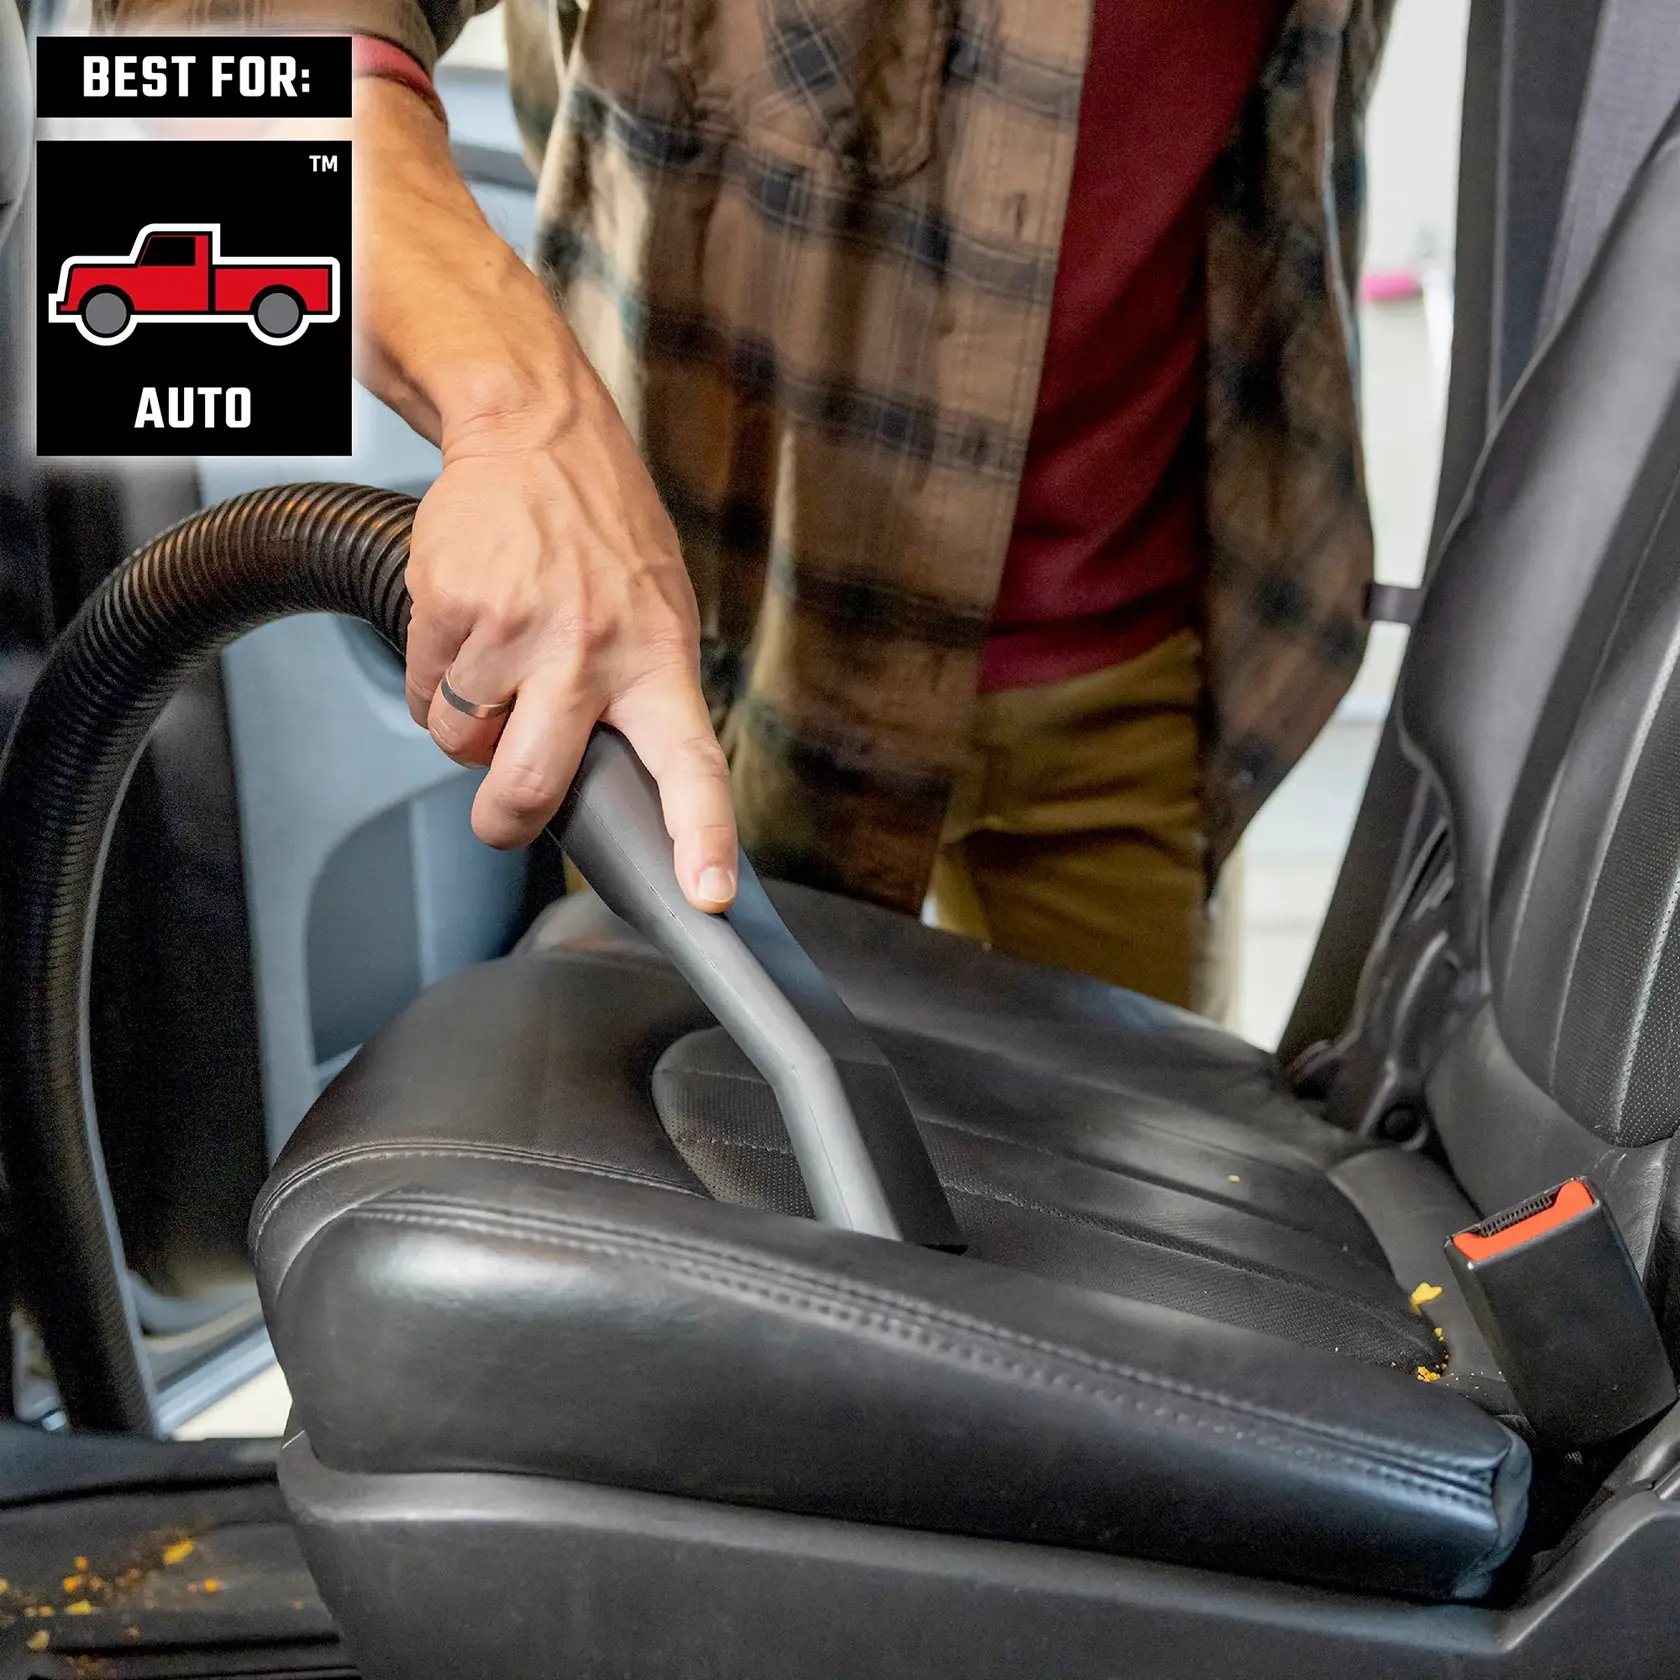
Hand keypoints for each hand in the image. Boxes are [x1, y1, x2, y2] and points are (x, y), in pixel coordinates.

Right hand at [353, 77, 736, 911]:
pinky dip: (435, 682)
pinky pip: (426, 695)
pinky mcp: (451, 607)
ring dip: (469, 724)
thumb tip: (606, 786)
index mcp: (659, 660)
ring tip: (498, 663)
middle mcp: (591, 651)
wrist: (535, 428)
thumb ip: (640, 697)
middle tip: (504, 814)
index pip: (692, 764)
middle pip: (530, 788)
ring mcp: (516, 630)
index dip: (701, 838)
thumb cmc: (604, 532)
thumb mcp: (658, 612)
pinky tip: (466, 632)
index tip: (705, 897)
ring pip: (462, 742)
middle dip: (504, 820)